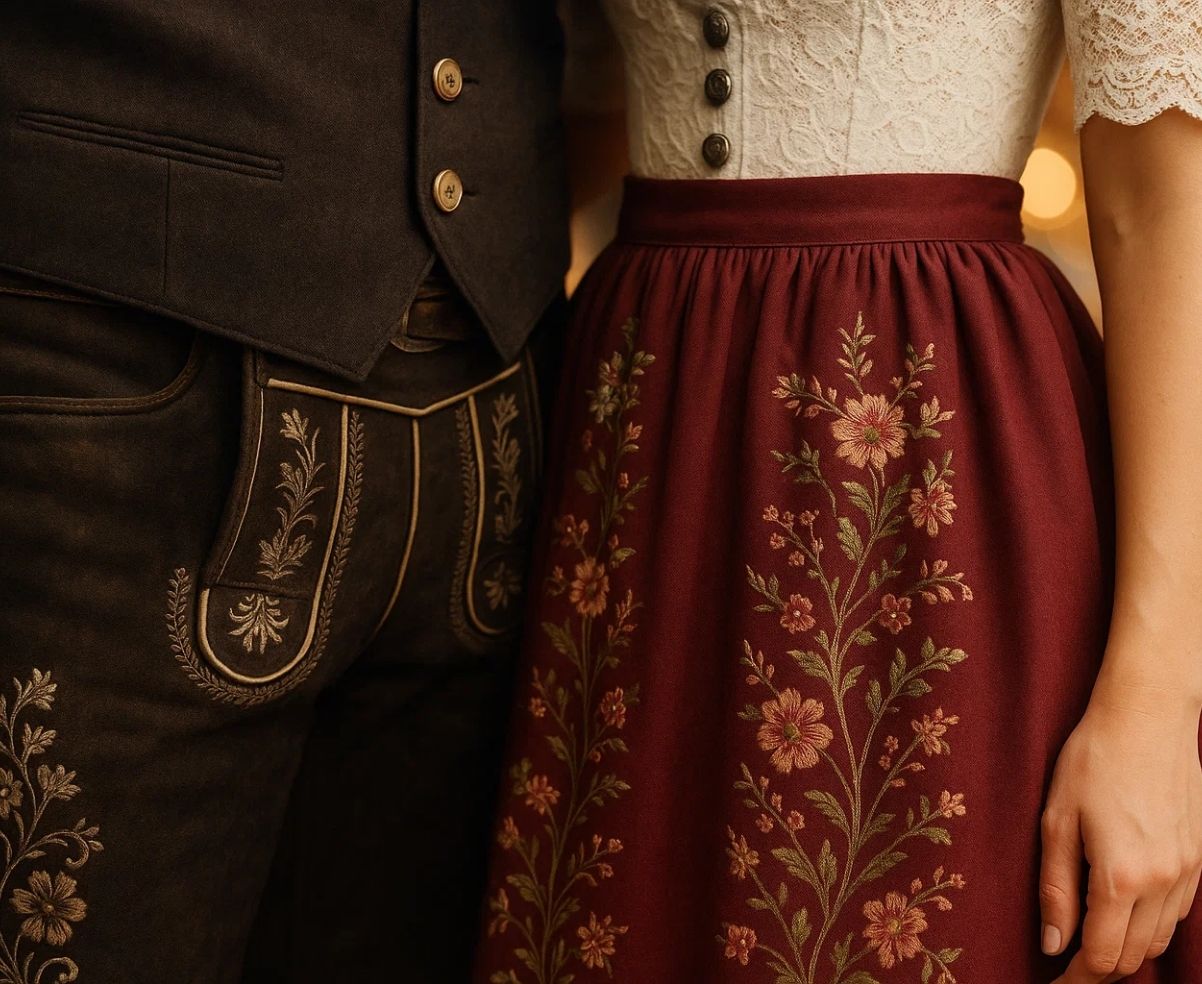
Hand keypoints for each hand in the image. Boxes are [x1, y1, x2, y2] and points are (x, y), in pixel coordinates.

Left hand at [1041, 693, 1201, 982]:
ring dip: (1127, 950)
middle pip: (1134, 957)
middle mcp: (1163, 883)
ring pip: (1160, 940)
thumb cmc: (1093, 760)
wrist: (1149, 717)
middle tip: (1066, 965)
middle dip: (1100, 971)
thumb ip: (1055, 887)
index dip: (1076, 979)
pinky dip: (1150, 926)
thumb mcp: (1056, 820)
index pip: (1102, 957)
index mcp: (1121, 877)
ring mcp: (1188, 873)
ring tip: (1090, 940)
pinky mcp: (1199, 860)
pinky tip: (1123, 911)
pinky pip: (1177, 914)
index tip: (1052, 980)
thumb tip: (1052, 943)